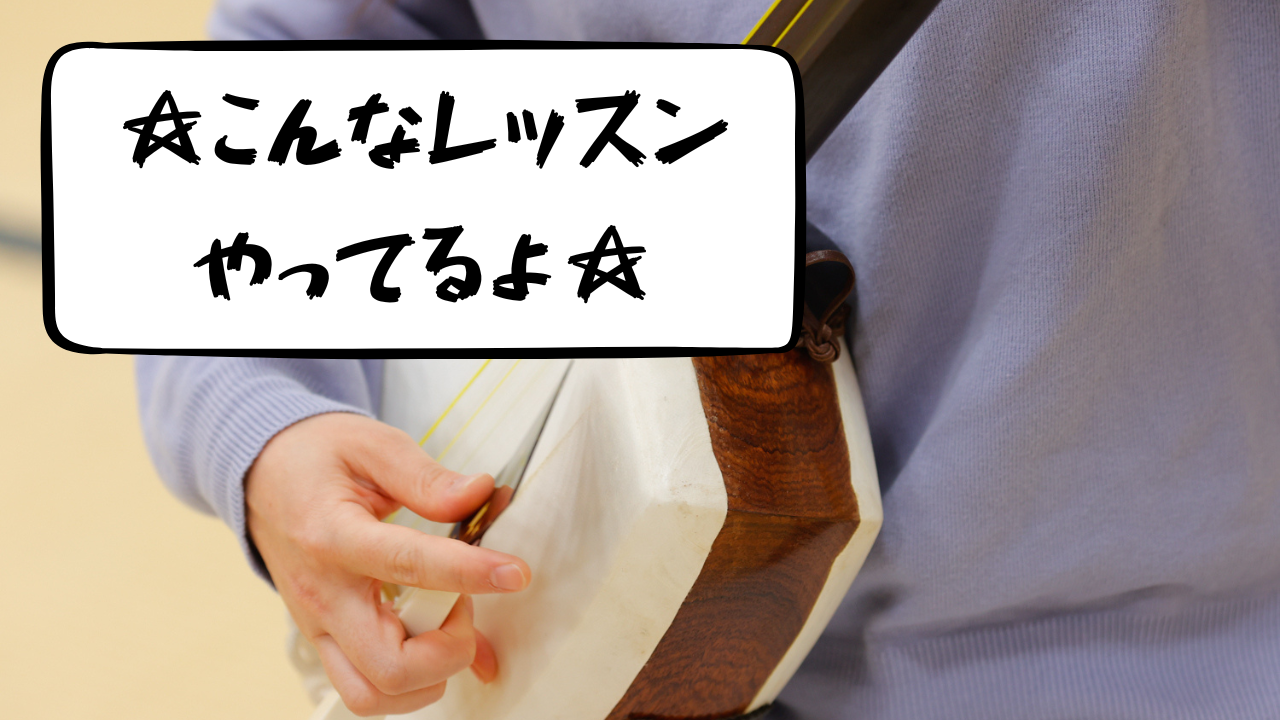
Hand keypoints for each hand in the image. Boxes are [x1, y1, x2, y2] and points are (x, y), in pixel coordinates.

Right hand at [245, 412, 531, 716]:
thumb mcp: (372, 445)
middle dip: (449, 648)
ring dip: (429, 674)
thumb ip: (426, 478)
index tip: (514, 573)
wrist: (261, 476)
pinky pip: (366, 690)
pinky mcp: (324, 641)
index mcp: (332, 536)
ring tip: (445, 621)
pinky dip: (413, 683)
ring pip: (372, 696)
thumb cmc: (317, 459)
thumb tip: (480, 494)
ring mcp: (318, 626)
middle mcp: (322, 595)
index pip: (407, 566)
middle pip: (389, 666)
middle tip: (465, 603)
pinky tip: (439, 644)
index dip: (468, 574)